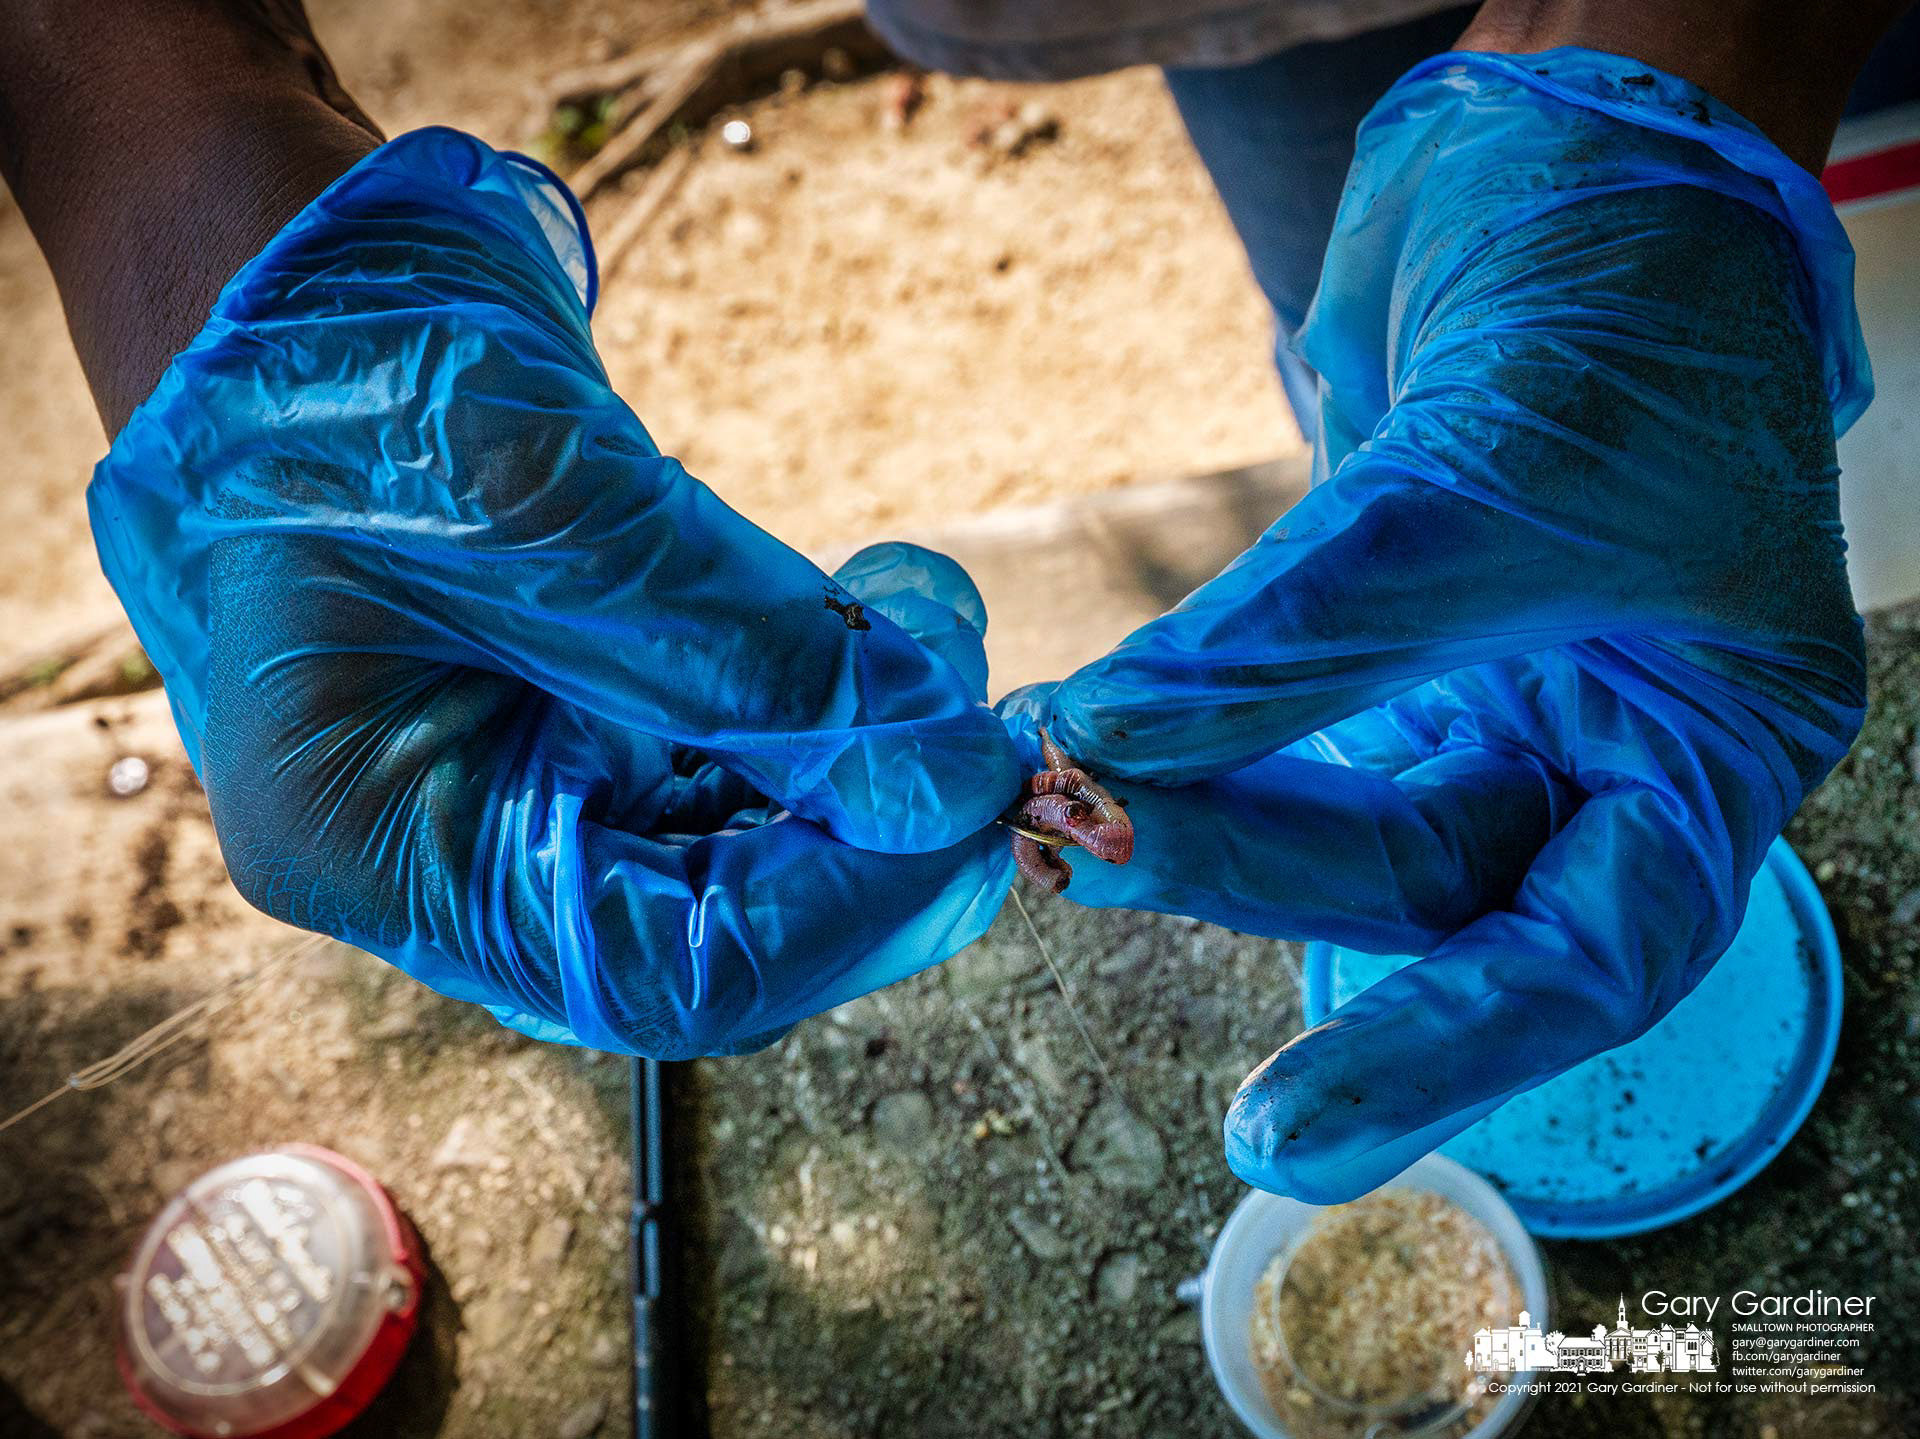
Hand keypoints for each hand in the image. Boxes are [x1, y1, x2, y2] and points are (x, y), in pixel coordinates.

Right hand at [90, 129, 1019, 1054]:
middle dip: (863, 850)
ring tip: (945, 669)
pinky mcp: (559, 721)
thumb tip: (949, 776)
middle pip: (701, 930)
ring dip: (854, 780)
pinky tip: (888, 647)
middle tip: (988, 759)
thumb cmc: (355, 365)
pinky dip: (814, 721)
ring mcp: (499, 788)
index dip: (837, 912)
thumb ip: (759, 656)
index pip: (651, 971)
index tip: (970, 818)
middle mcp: (434, 850)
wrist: (304, 265)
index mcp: (370, 846)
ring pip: (726, 852)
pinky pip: (716, 768)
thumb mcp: (557, 507)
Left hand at [1003, 52, 1868, 1201]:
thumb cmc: (1622, 308)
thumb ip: (1306, 635)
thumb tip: (1111, 742)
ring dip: (1189, 808)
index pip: (1586, 958)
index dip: (1436, 1053)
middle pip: (1421, 882)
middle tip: (1084, 848)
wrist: (1574, 158)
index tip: (1280, 1136)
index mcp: (1710, 751)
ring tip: (1055, 795)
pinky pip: (1282, 721)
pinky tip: (1090, 736)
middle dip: (1247, 871)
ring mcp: (1494, 694)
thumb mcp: (1488, 483)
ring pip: (1333, 810)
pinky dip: (1188, 728)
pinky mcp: (1389, 637)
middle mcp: (1606, 748)